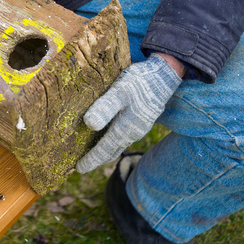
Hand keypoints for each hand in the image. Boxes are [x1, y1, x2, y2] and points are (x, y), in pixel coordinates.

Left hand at [76, 53, 182, 172]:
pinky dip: (112, 142)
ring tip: (90, 154)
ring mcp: (138, 128)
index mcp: (125, 129)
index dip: (91, 160)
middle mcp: (132, 133)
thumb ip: (105, 108)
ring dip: (104, 151)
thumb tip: (89, 124)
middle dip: (96, 159)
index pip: (104, 150)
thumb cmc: (139, 82)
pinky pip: (123, 137)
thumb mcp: (119, 91)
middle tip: (80, 166)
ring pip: (118, 145)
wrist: (165, 75)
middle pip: (111, 152)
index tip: (77, 169)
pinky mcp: (141, 121)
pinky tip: (105, 136)